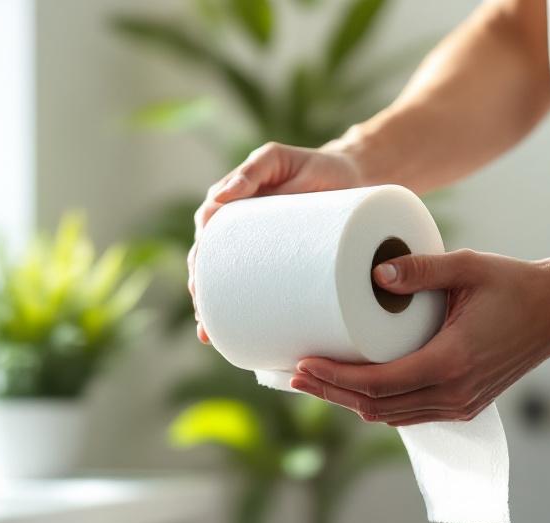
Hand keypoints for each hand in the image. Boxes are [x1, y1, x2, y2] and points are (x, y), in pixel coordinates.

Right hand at [189, 142, 365, 342]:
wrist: (351, 179)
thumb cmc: (313, 166)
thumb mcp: (279, 159)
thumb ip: (253, 171)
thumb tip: (221, 197)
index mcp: (232, 205)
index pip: (205, 232)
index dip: (198, 256)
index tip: (198, 276)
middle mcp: (238, 229)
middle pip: (209, 262)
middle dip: (201, 290)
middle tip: (203, 312)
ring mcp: (256, 248)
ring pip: (225, 281)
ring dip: (213, 308)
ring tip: (209, 333)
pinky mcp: (276, 264)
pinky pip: (252, 289)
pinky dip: (238, 313)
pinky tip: (227, 337)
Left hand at [288, 249, 549, 424]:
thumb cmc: (513, 283)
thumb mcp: (467, 266)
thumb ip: (421, 269)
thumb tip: (374, 275)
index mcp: (451, 362)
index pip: (377, 385)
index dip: (334, 379)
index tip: (302, 363)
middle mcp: (454, 393)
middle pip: (375, 408)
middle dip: (330, 393)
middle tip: (293, 373)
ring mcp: (460, 405)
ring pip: (389, 416)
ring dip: (349, 402)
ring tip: (314, 380)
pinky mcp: (463, 406)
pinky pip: (409, 414)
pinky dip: (377, 404)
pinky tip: (352, 387)